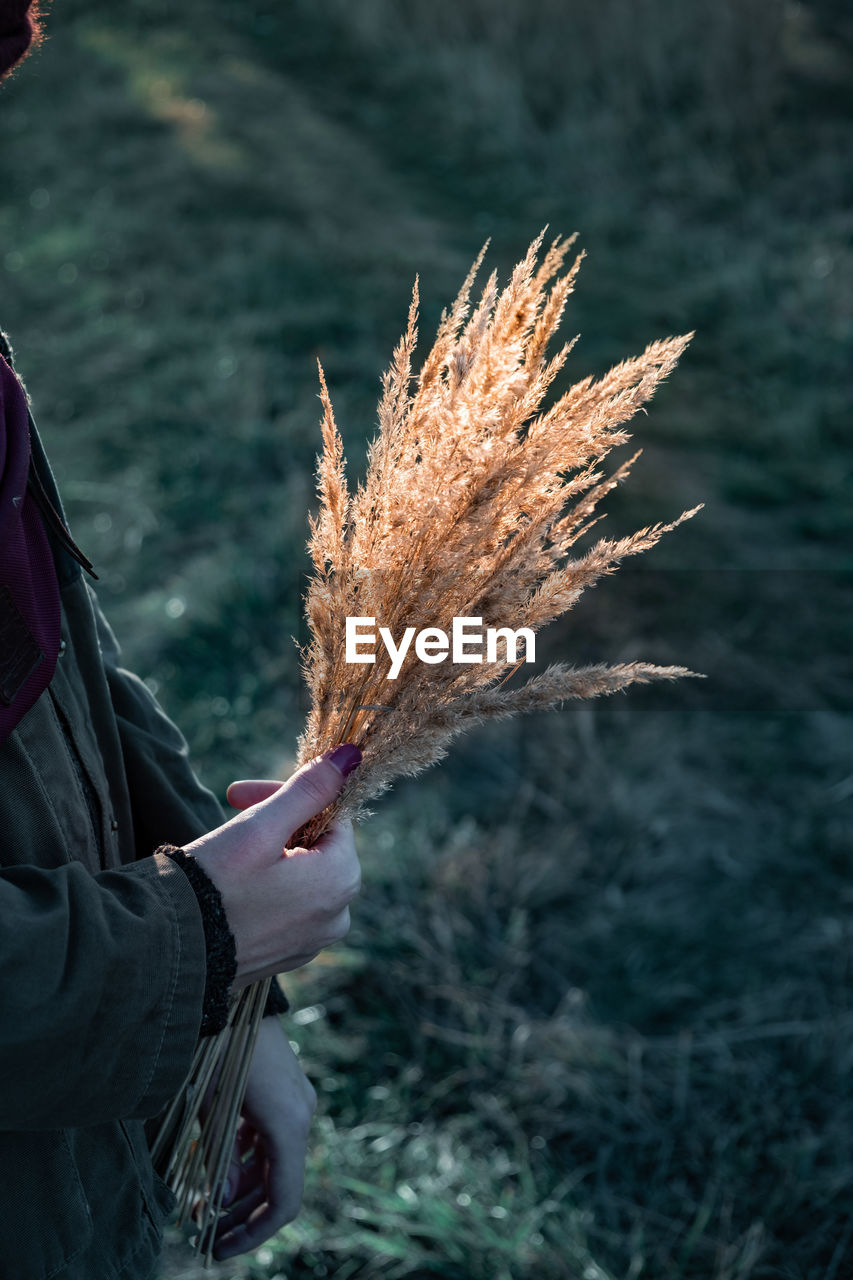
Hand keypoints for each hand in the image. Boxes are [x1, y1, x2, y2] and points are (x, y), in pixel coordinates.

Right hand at [183, 747, 361, 987]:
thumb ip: (308, 790)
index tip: (240, 794)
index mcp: (342, 880)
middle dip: (276, 822)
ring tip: (227, 848)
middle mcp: (338, 915)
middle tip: (229, 810)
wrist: (166, 951)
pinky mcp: (287, 956)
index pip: (329, 815)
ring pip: (302, 875)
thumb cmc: (214, 883)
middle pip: (318, 846)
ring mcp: (313, 941)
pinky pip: (288, 907)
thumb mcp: (261, 827)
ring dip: (270, 852)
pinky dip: (266, 887)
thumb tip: (350, 757)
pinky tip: (230, 884)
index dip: (287, 796)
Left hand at [211, 1017, 316, 1260]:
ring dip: (243, 1186)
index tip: (219, 1248)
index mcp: (288, 1123)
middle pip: (279, 1183)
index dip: (254, 1232)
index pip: (283, 1200)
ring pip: (275, 1160)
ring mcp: (295, 1099)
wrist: (234, 987)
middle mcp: (300, 1114)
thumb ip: (218, 1158)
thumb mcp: (210, 1106)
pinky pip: (271, 1136)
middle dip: (243, 1212)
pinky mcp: (285, 1088)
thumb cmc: (217, 1045)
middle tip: (206, 1233)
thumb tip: (219, 1199)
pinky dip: (247, 1157)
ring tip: (204, 1203)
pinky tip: (216, 1165)